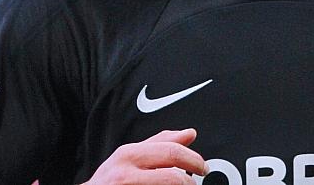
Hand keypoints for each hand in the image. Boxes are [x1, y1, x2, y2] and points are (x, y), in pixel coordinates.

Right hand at [82, 128, 207, 184]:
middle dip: (190, 182)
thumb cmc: (110, 181)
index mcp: (129, 155)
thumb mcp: (131, 156)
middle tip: (195, 184)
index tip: (202, 167)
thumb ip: (159, 144)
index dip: (194, 160)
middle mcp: (126, 174)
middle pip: (173, 177)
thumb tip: (189, 133)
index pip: (171, 152)